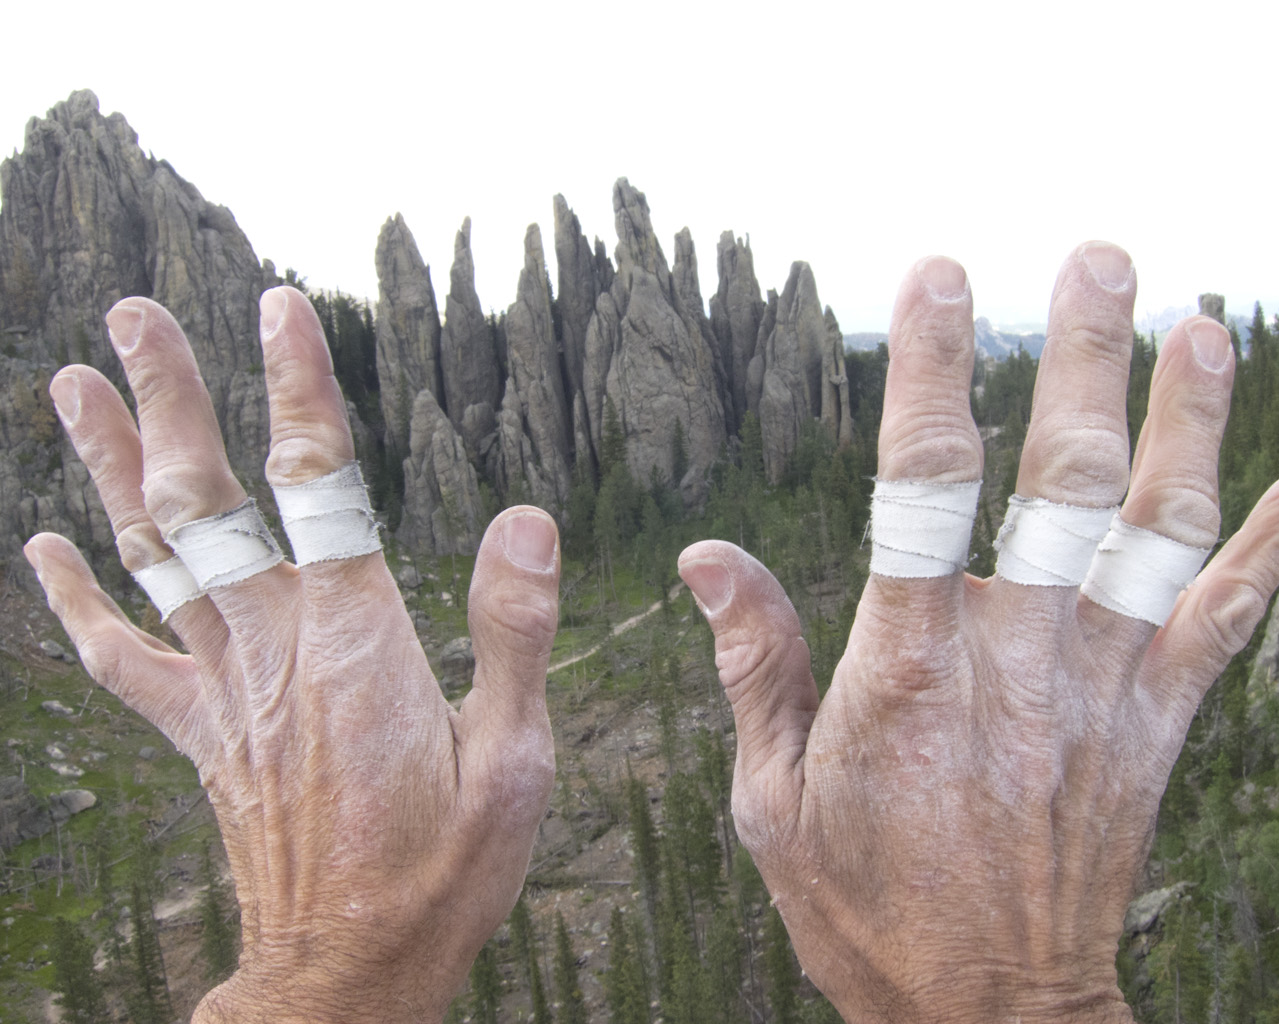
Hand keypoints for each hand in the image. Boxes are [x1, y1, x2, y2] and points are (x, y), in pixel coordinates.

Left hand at [25, 288, 559, 1023]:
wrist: (346, 972)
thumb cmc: (442, 869)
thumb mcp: (515, 758)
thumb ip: (513, 631)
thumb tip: (526, 516)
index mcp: (356, 642)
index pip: (320, 486)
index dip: (298, 389)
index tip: (281, 306)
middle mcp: (273, 650)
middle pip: (204, 503)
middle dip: (167, 400)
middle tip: (131, 315)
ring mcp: (223, 692)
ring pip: (150, 558)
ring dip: (110, 465)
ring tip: (72, 383)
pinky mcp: (201, 735)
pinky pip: (120, 658)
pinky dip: (75, 598)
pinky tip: (41, 545)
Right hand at [678, 244, 1278, 1022]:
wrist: (995, 1014)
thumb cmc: (869, 906)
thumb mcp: (772, 801)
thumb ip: (753, 666)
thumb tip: (707, 554)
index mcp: (909, 667)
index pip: (923, 485)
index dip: (931, 370)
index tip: (937, 277)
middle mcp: (1018, 658)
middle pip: (1063, 478)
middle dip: (1082, 357)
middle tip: (1099, 256)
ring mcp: (1101, 690)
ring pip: (1156, 531)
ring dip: (1189, 422)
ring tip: (1204, 325)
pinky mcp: (1157, 729)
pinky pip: (1225, 626)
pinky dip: (1273, 552)